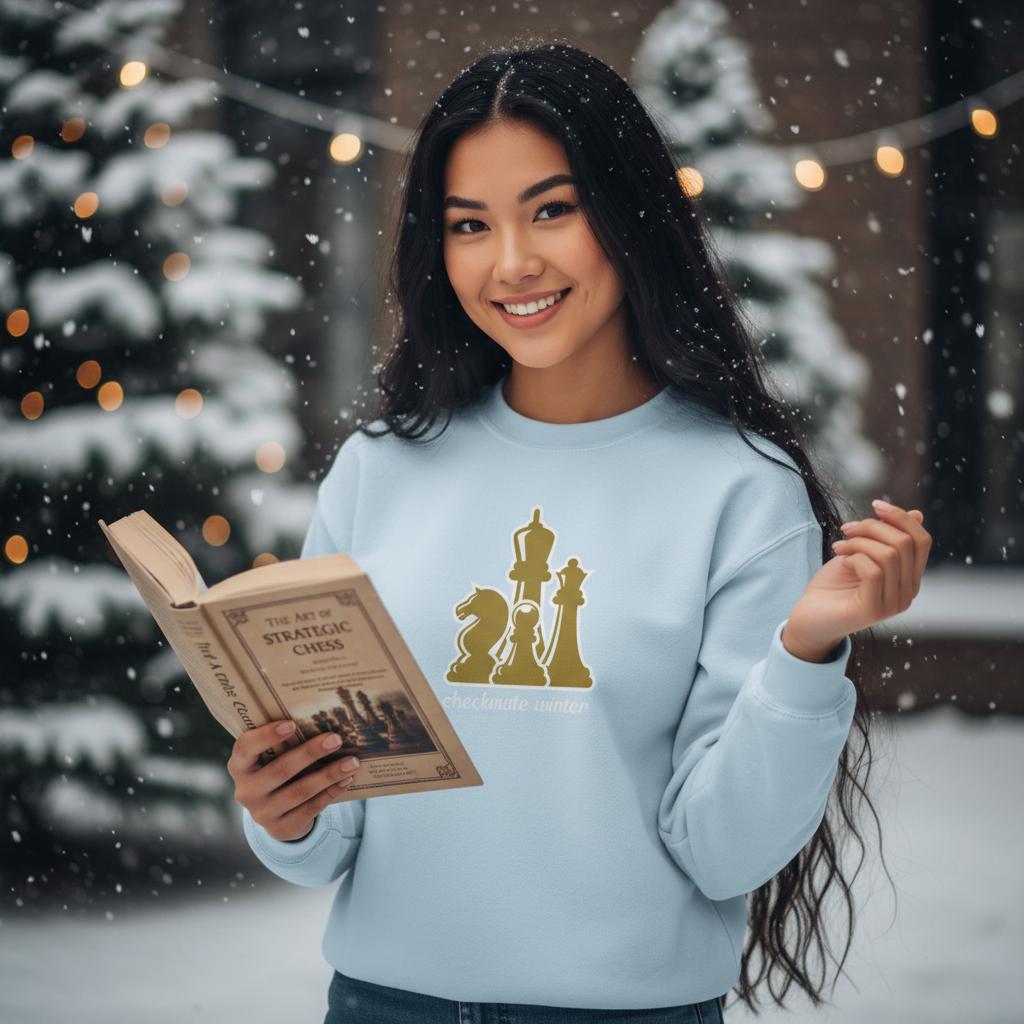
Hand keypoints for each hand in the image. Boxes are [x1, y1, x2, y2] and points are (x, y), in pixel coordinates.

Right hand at [228, 721, 361, 841]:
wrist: (275, 813)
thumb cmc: (276, 770)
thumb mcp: (271, 758)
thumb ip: (284, 743)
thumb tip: (321, 721)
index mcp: (239, 766)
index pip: (245, 748)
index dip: (266, 736)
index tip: (292, 724)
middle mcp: (246, 791)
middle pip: (280, 769)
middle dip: (310, 753)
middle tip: (336, 739)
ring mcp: (262, 813)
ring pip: (300, 791)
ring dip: (329, 774)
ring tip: (351, 761)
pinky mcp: (281, 828)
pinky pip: (311, 808)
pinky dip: (331, 792)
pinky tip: (347, 779)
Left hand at [783, 500, 931, 661]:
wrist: (809, 618)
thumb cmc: (833, 586)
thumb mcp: (860, 554)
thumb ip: (885, 538)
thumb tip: (917, 514)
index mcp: (908, 577)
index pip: (922, 540)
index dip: (901, 518)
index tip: (875, 505)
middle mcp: (908, 592)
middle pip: (905, 543)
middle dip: (872, 527)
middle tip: (845, 529)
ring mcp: (893, 604)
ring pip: (889, 554)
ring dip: (859, 542)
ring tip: (839, 546)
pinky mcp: (874, 610)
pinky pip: (873, 571)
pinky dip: (853, 557)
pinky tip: (840, 560)